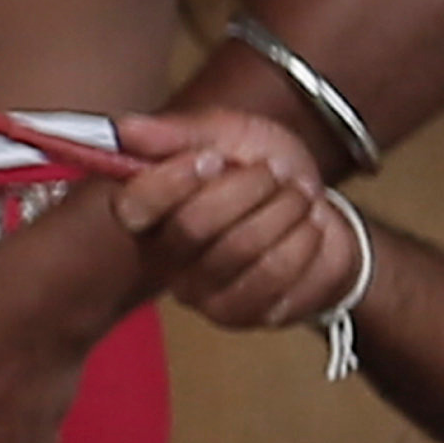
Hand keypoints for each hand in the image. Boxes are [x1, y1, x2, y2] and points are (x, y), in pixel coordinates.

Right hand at [108, 109, 361, 332]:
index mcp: (149, 211)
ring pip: (243, 248)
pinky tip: (307, 233)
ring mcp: (201, 292)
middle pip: (194, 225)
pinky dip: (307, 242)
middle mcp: (164, 258)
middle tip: (276, 174)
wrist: (320, 214)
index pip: (133, 205)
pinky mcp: (242, 313)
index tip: (214, 158)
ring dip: (288, 211)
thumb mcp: (230, 135)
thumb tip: (123, 128)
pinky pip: (277, 276)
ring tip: (298, 201)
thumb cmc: (267, 173)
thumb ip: (179, 132)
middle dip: (252, 187)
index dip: (175, 179)